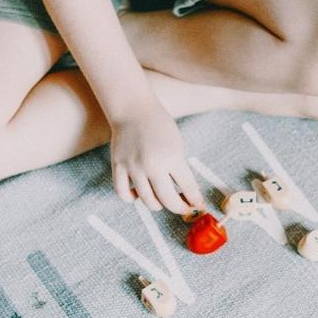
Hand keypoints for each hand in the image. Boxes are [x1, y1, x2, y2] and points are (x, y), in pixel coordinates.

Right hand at [109, 98, 204, 213]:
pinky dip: (132, 198)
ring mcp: (133, 167)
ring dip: (158, 205)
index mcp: (172, 156)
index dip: (196, 200)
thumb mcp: (177, 145)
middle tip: (184, 208)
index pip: (188, 188)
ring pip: (147, 201)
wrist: (134, 109)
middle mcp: (152, 164)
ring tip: (162, 199)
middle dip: (180, 208)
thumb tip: (186, 195)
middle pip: (169, 200)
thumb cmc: (159, 125)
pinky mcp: (118, 166)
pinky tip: (140, 193)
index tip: (199, 205)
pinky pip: (123, 194)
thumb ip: (179, 170)